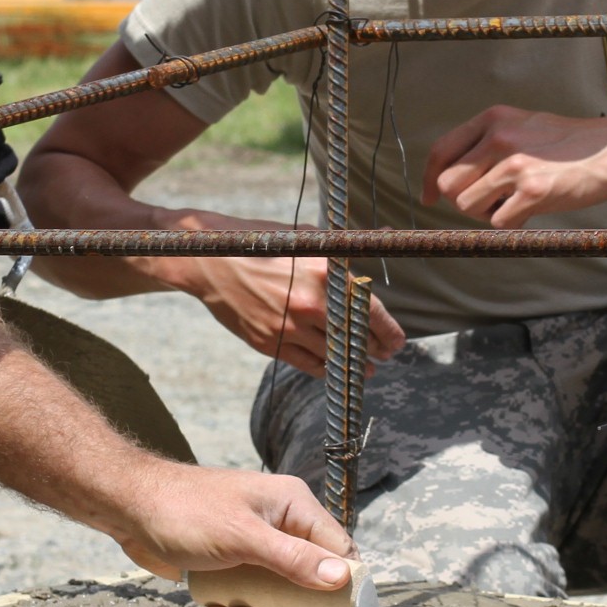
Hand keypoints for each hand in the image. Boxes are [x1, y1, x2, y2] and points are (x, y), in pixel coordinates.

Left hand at [111, 462, 358, 606]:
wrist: (130, 508)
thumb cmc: (184, 511)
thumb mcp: (241, 538)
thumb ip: (292, 559)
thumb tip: (342, 578)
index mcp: (293, 506)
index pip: (340, 549)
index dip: (346, 587)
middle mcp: (281, 524)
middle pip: (311, 581)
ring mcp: (256, 545)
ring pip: (279, 595)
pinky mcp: (234, 563)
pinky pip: (251, 596)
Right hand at [167, 211, 405, 375]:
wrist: (209, 260)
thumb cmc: (260, 242)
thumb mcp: (303, 236)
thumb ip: (339, 249)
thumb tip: (379, 240)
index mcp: (323, 272)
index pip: (369, 310)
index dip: (388, 332)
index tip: (397, 342)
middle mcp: (309, 302)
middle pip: (355, 338)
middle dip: (375, 350)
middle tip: (384, 355)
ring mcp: (287, 325)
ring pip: (333, 356)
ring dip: (353, 366)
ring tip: (365, 369)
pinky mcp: (268, 342)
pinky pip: (306, 364)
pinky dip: (324, 369)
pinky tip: (333, 368)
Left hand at [424, 106, 606, 227]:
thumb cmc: (568, 144)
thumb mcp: (523, 125)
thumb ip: (487, 142)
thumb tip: (447, 179)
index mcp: (493, 119)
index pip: (441, 151)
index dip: (430, 179)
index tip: (430, 197)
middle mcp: (499, 138)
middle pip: (449, 184)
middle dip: (463, 200)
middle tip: (490, 201)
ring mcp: (515, 164)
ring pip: (467, 205)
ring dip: (487, 212)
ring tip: (515, 201)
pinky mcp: (533, 191)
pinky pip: (498, 221)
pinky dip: (512, 222)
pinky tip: (532, 208)